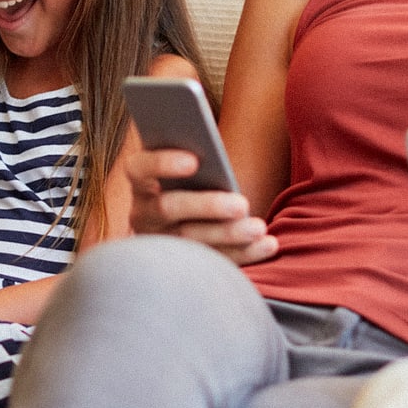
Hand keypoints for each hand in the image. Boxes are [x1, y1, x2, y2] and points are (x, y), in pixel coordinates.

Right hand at [127, 148, 276, 265]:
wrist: (192, 219)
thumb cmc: (195, 180)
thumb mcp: (186, 165)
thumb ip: (192, 154)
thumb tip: (209, 143)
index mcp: (141, 181)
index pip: (139, 168)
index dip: (162, 163)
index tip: (194, 160)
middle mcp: (144, 213)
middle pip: (167, 208)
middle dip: (206, 205)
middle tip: (242, 204)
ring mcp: (161, 242)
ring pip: (190, 240)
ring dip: (227, 234)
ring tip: (258, 227)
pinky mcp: (185, 264)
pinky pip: (213, 261)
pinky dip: (244, 253)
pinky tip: (268, 243)